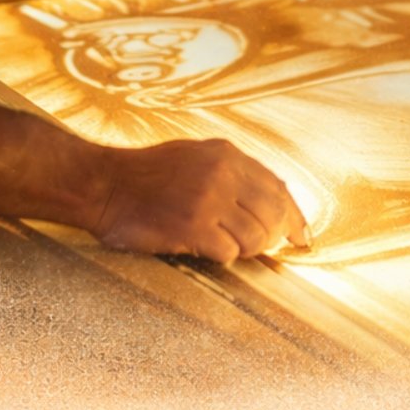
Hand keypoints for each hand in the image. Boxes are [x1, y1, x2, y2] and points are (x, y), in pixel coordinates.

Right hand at [89, 138, 309, 264]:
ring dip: (245, 249)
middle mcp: (222, 173)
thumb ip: (234, 172)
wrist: (105, 185)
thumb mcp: (197, 157)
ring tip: (223, 244)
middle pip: (274, 215)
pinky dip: (222, 255)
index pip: (278, 188)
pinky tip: (202, 246)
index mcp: (226, 154)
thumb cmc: (149, 174)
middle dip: (273, 237)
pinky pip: (229, 252)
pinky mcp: (193, 226)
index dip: (295, 217)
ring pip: (256, 237)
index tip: (303, 239)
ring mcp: (208, 200)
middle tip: (259, 248)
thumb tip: (277, 199)